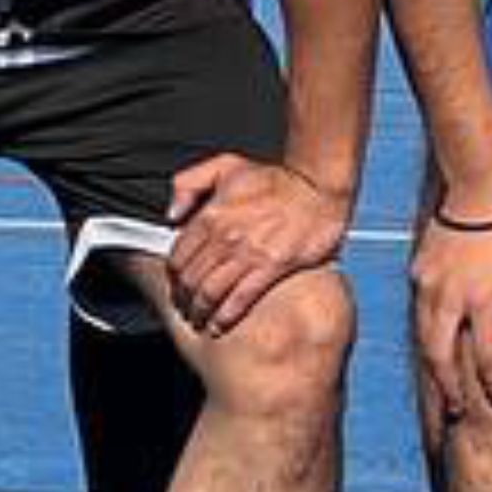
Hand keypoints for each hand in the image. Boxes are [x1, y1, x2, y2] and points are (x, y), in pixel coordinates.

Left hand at [163, 153, 350, 335]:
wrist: (319, 187)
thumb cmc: (278, 179)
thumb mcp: (226, 166)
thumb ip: (190, 183)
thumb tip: (172, 215)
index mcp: (211, 214)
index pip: (178, 255)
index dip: (172, 276)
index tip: (175, 285)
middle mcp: (225, 236)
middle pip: (190, 279)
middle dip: (183, 298)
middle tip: (185, 308)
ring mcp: (248, 253)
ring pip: (210, 292)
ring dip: (200, 311)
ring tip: (199, 320)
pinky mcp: (272, 266)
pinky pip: (240, 298)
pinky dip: (225, 316)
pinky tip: (220, 325)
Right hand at [406, 204, 491, 423]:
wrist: (481, 185)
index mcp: (486, 302)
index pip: (488, 360)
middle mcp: (452, 299)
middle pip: (442, 359)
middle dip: (450, 391)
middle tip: (457, 414)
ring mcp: (430, 286)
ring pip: (424, 338)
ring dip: (433, 367)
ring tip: (442, 389)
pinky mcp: (418, 272)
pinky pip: (419, 312)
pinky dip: (425, 334)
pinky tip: (433, 345)